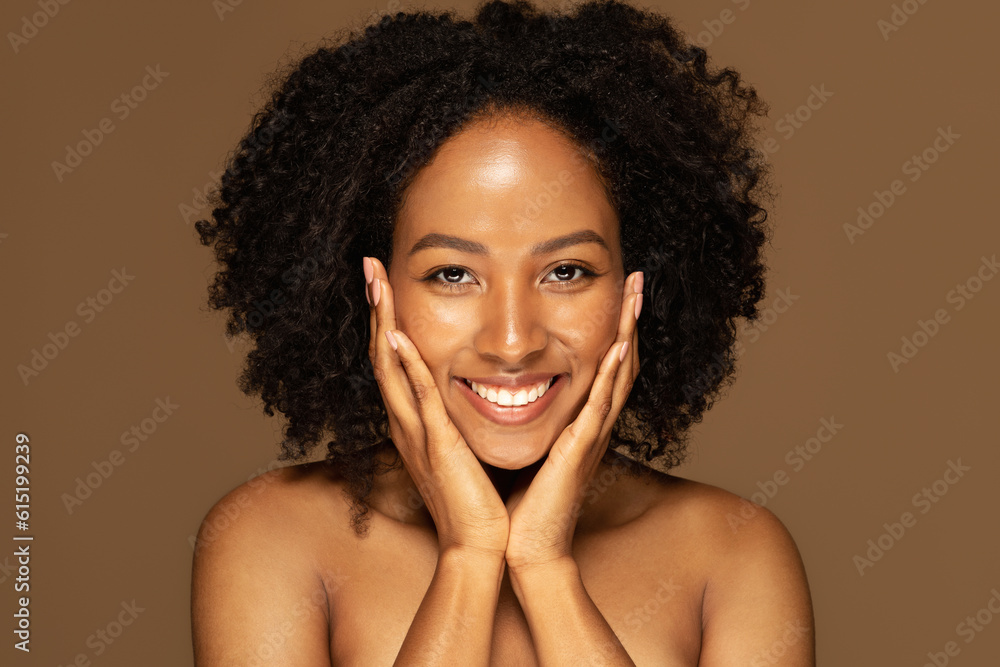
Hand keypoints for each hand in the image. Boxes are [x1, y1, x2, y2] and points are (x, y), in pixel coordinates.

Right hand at [364, 257, 509, 558]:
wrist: (481, 544)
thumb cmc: (478, 500)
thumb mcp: (463, 448)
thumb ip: (457, 420)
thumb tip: (470, 392)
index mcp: (414, 423)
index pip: (394, 361)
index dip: (386, 321)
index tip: (384, 284)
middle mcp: (407, 423)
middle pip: (381, 355)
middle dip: (376, 309)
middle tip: (369, 265)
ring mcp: (416, 433)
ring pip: (390, 368)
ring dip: (382, 322)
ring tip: (376, 283)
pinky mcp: (435, 444)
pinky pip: (417, 397)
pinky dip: (406, 364)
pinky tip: (398, 334)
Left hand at [504, 270, 642, 571]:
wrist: (522, 546)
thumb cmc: (521, 502)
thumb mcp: (529, 446)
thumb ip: (528, 419)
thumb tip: (507, 390)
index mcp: (580, 422)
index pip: (603, 365)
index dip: (612, 327)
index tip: (615, 291)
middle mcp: (592, 425)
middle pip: (622, 361)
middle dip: (629, 319)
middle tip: (636, 279)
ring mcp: (591, 437)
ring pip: (619, 376)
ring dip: (628, 333)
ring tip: (635, 295)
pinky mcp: (580, 452)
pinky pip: (600, 407)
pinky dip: (611, 375)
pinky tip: (617, 346)